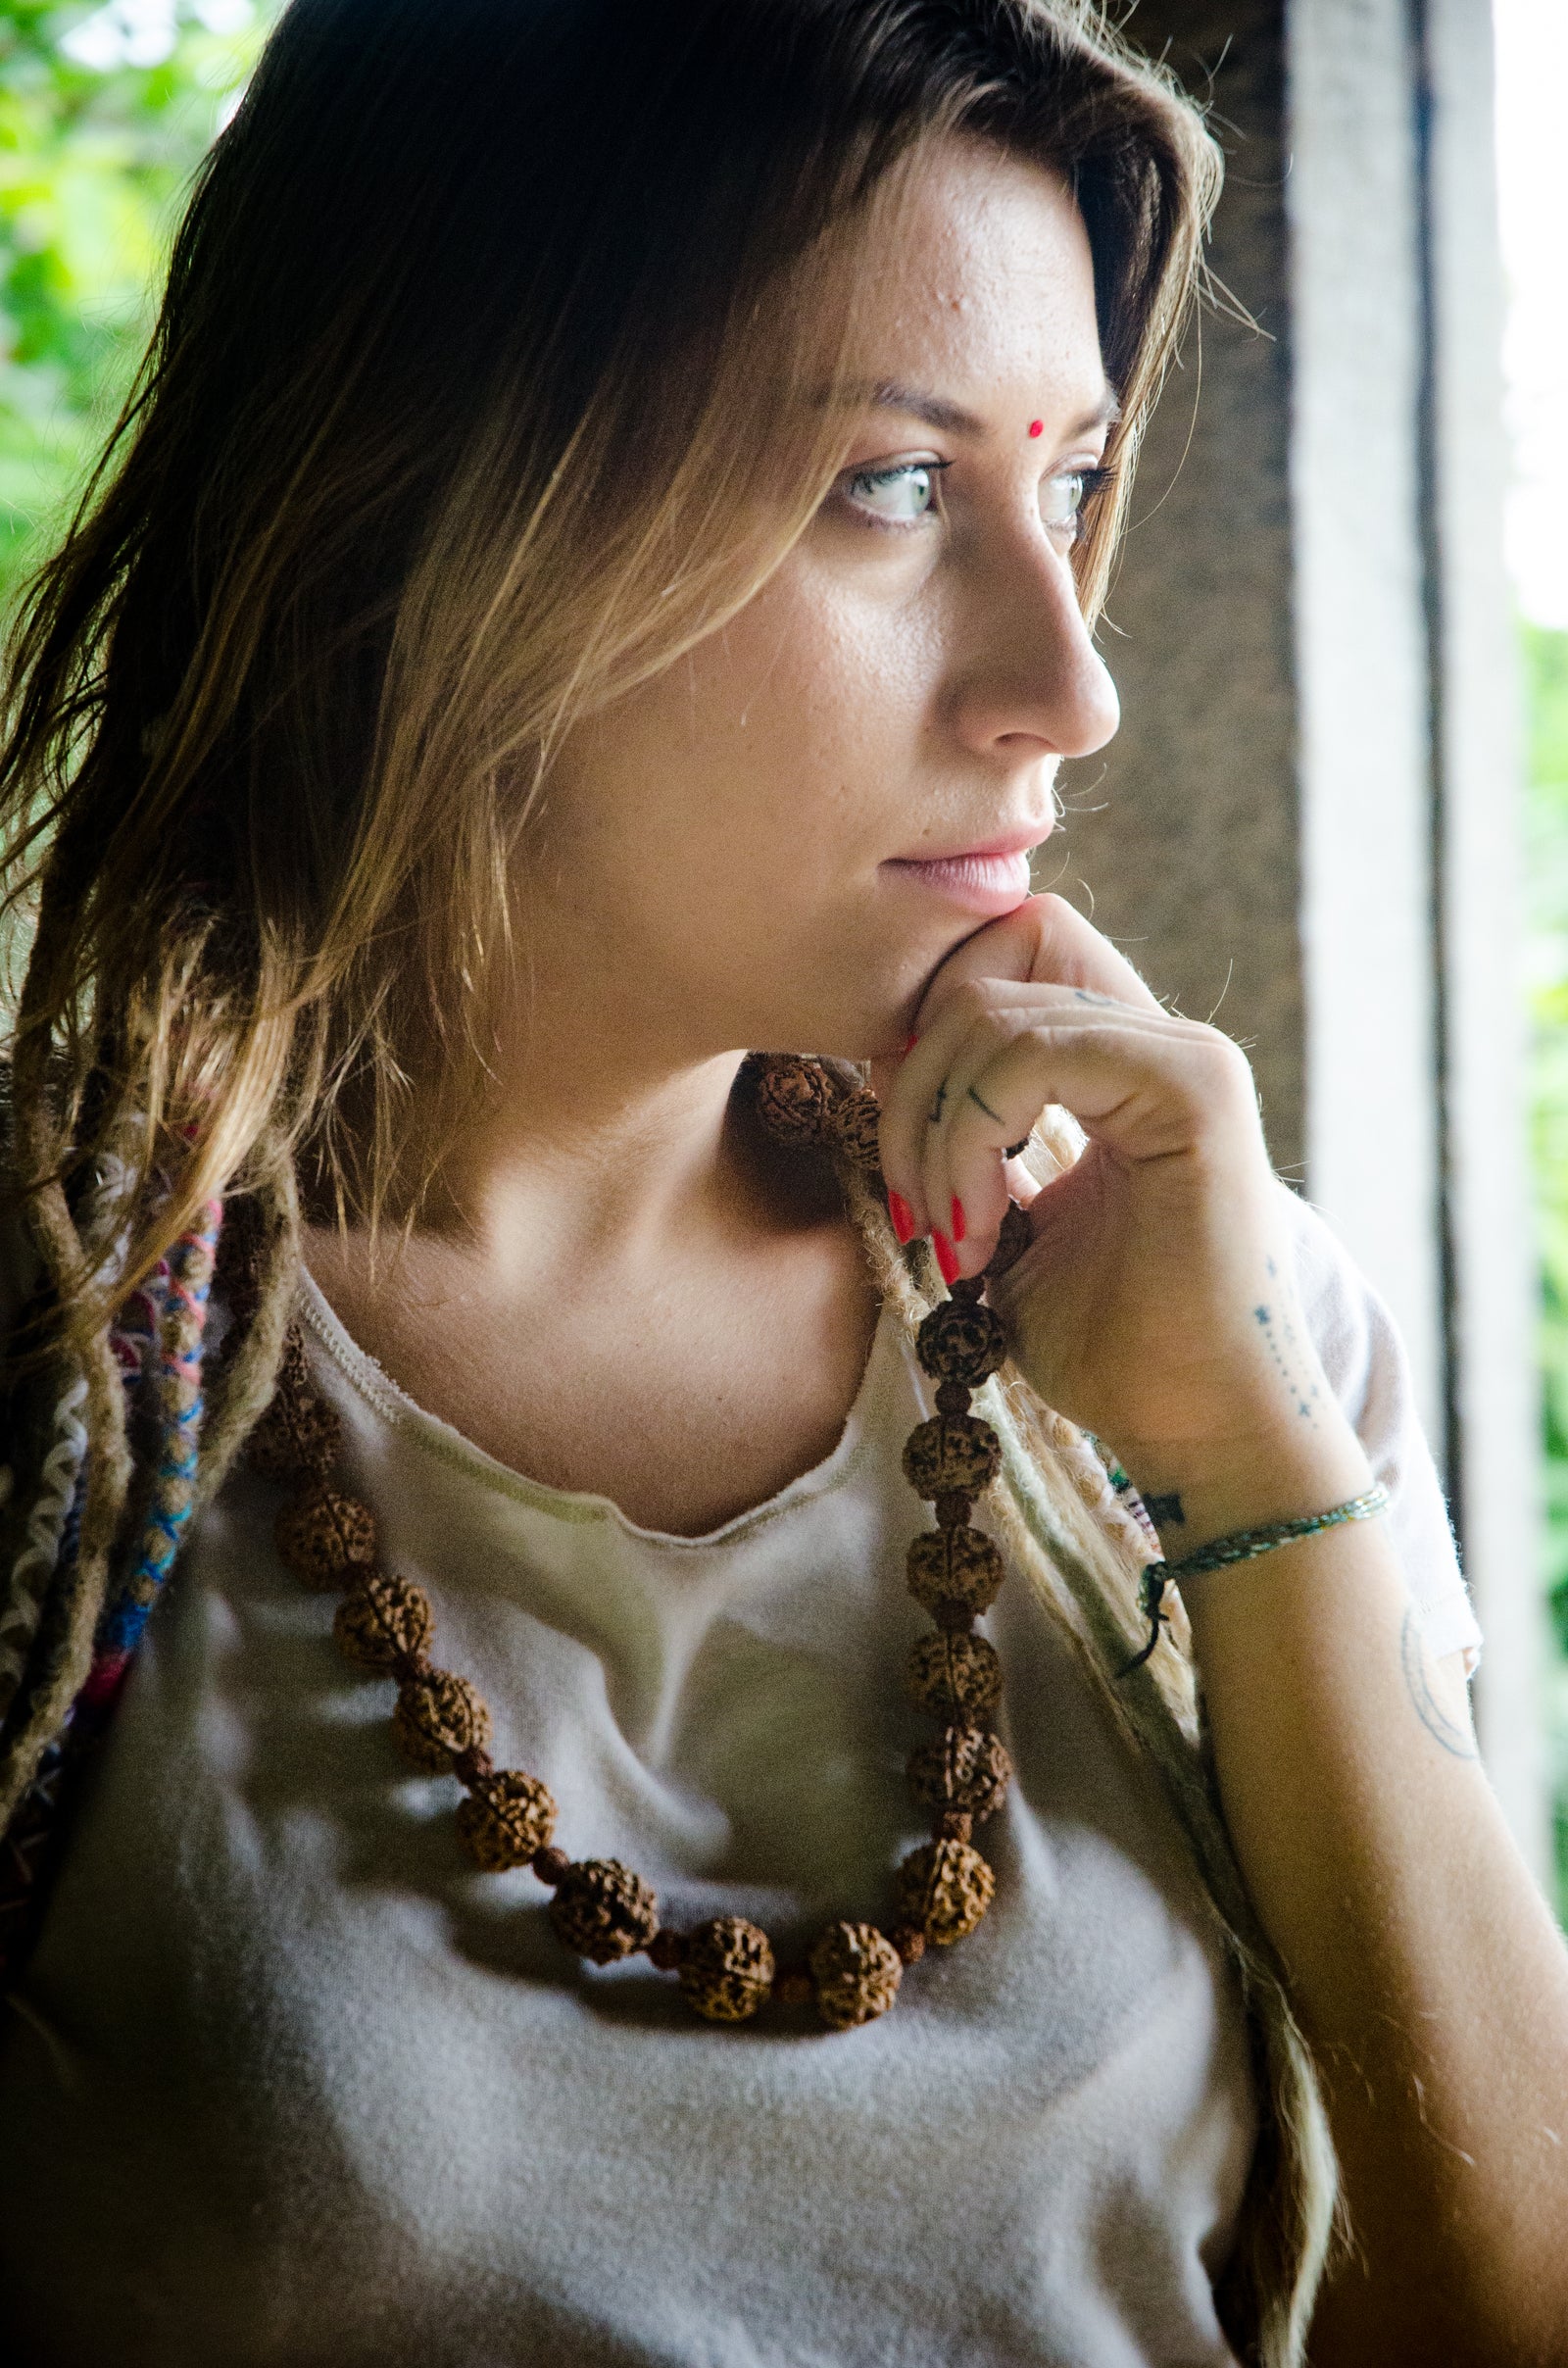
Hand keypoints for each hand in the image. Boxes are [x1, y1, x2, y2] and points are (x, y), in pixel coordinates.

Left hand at [875, 895, 1370, 1527]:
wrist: (1199, 1434)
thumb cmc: (1111, 1350)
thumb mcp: (1013, 1224)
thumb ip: (976, 1138)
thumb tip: (891, 1069)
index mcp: (1126, 1062)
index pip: (1004, 954)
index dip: (925, 1029)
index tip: (904, 1148)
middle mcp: (1163, 1041)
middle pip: (984, 969)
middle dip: (910, 1083)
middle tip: (913, 1204)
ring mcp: (1186, 1057)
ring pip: (990, 1015)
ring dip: (934, 1133)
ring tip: (951, 1235)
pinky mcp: (1193, 1089)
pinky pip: (1028, 1057)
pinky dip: (970, 1142)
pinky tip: (982, 1234)